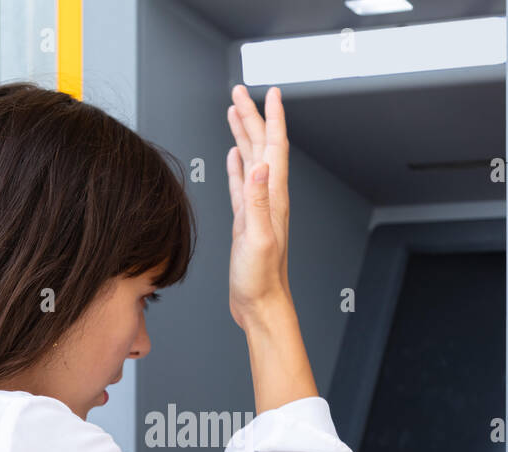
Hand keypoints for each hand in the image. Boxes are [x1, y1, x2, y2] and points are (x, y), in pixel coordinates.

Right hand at [226, 85, 290, 329]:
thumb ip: (258, 202)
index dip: (272, 118)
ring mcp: (257, 209)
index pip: (275, 147)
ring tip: (234, 113)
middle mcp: (268, 198)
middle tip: (240, 91)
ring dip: (243, 135)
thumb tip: (260, 166)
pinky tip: (232, 156)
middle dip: (252, 116)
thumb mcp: (258, 238)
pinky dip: (237, 166)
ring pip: (250, 161)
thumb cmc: (261, 279)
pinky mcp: (246, 221)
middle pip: (261, 147)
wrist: (260, 305)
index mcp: (273, 198)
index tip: (270, 92)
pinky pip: (241, 184)